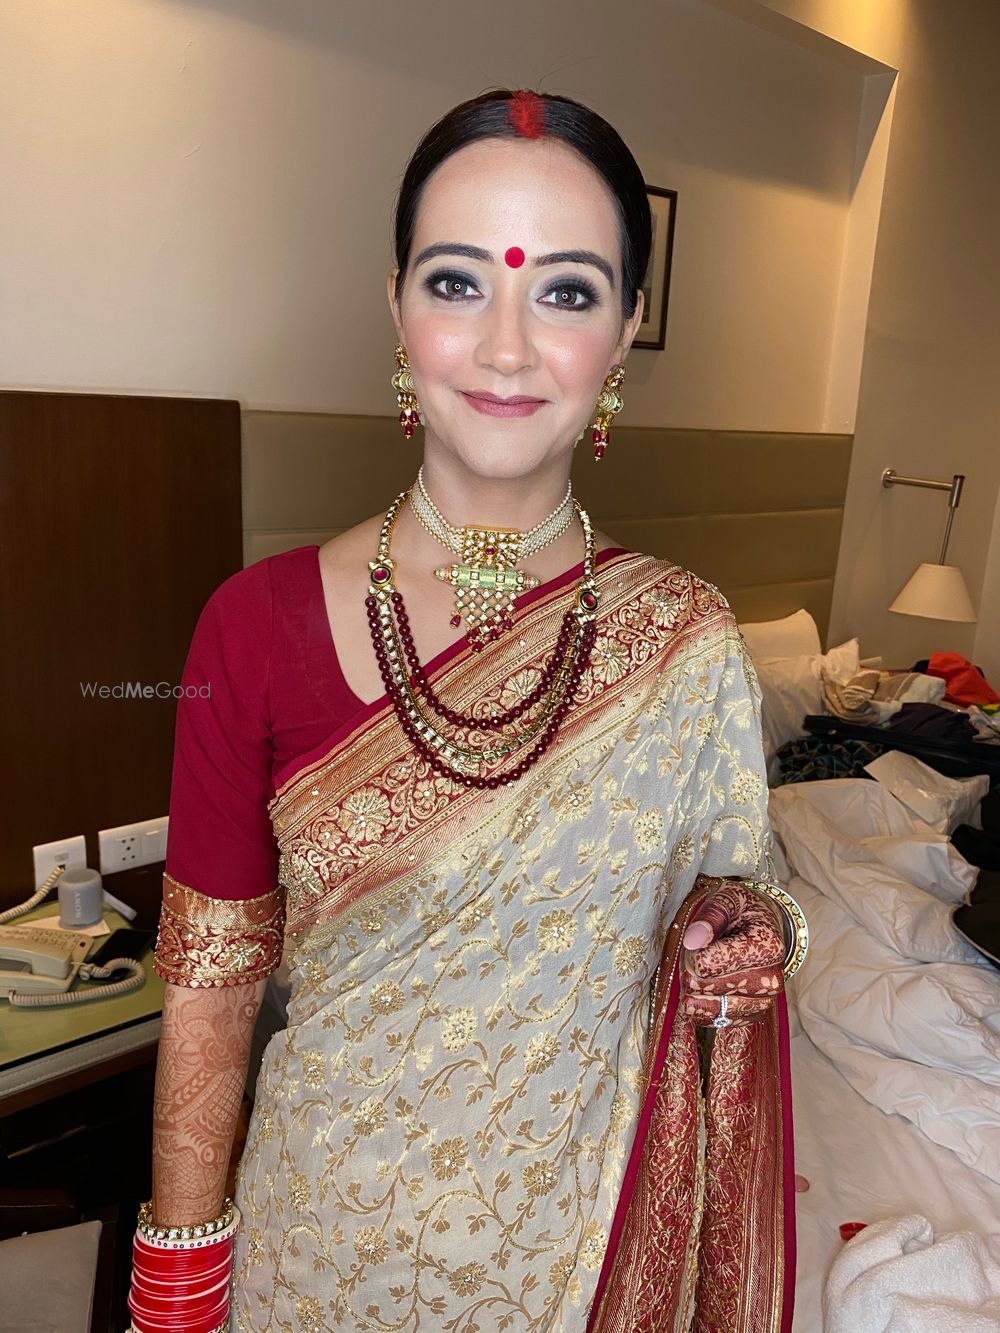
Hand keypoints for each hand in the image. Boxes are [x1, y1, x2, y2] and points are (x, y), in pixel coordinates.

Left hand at [681, 879, 784, 1025]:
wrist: (761, 927)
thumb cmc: (742, 911)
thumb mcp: (728, 898)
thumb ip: (710, 916)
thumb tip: (692, 941)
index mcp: (768, 947)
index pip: (712, 963)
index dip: (693, 954)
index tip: (695, 943)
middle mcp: (772, 979)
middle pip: (710, 987)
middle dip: (691, 972)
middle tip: (694, 956)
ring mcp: (764, 1000)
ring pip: (714, 1008)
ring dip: (695, 992)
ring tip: (697, 972)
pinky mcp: (753, 1015)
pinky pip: (718, 1022)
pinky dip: (701, 1008)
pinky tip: (699, 992)